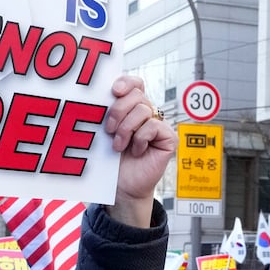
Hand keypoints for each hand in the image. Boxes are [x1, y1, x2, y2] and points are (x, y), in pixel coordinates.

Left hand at [104, 75, 173, 227]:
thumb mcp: (104, 132)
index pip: (134, 84)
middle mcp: (147, 113)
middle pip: (136, 95)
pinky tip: (137, 151)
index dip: (126, 82)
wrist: (121, 187)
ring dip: (126, 129)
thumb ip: (107, 112)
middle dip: (118, 111)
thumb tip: (101, 94)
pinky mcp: (168, 138)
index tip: (114, 91)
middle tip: (109, 129)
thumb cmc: (111, 160)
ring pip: (143, 110)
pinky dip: (140, 139)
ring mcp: (159, 124)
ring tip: (119, 146)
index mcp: (131, 107)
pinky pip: (153, 126)